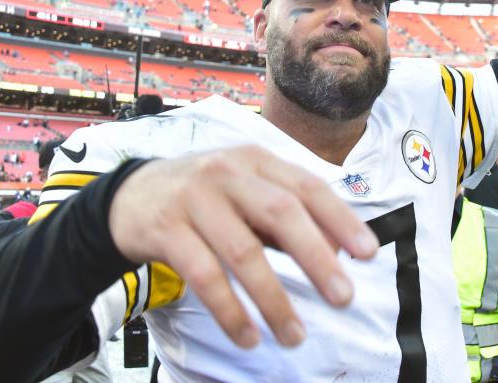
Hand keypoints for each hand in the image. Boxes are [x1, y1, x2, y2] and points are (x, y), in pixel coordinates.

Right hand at [107, 146, 378, 348]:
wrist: (128, 196)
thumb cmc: (204, 197)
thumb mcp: (247, 193)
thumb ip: (287, 216)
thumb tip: (336, 249)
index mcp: (257, 162)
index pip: (308, 187)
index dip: (341, 219)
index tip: (368, 252)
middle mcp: (228, 173)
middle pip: (281, 213)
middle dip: (316, 258)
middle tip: (343, 297)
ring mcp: (195, 198)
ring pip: (243, 251)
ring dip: (273, 299)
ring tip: (294, 335)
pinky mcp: (165, 228)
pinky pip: (204, 275)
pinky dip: (229, 310)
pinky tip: (247, 335)